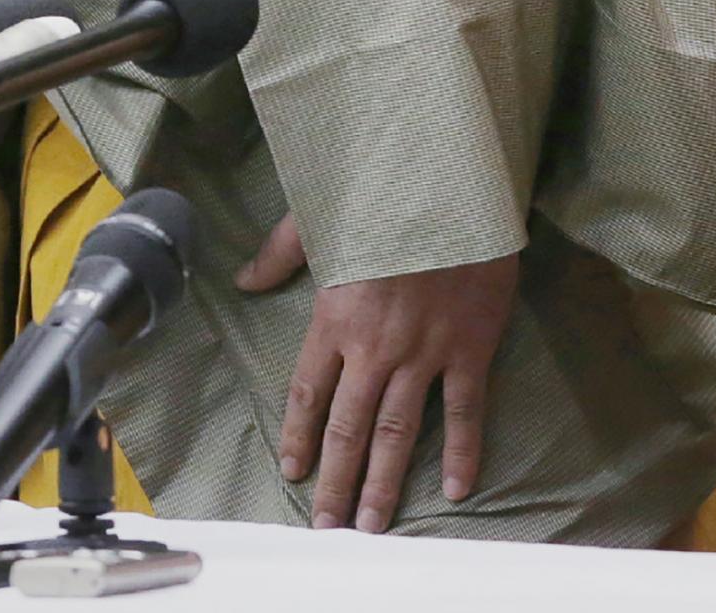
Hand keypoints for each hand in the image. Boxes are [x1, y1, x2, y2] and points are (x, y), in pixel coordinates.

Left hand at [235, 212, 516, 531]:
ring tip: (372, 524)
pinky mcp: (469, 349)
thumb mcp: (315, 220)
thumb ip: (278, 255)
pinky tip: (454, 490)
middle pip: (349, 427)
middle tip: (329, 526)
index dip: (300, 436)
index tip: (294, 473)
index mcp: (334, 319)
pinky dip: (461, 452)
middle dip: (336, 480)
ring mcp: (424, 353)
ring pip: (398, 431)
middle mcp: (374, 347)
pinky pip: (464, 411)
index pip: (309, 393)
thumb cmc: (378, 200)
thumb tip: (245, 280)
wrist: (448, 188)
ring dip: (385, 482)